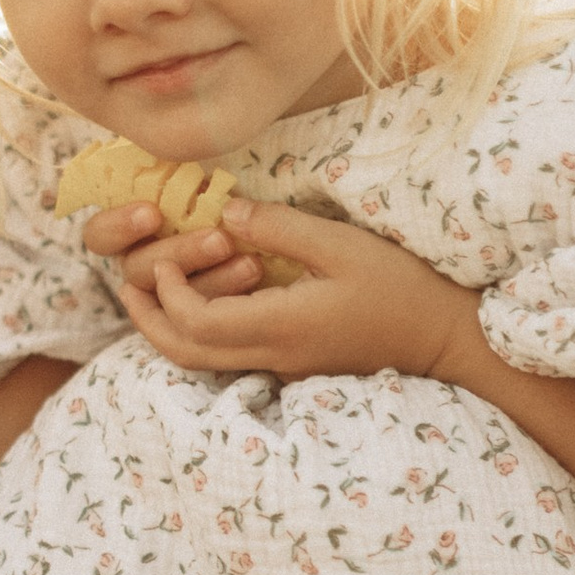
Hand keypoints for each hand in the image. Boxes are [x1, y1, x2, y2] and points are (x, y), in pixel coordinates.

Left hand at [112, 196, 478, 383]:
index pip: (198, 324)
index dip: (169, 292)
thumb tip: (225, 210)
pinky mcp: (293, 363)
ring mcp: (282, 365)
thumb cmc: (401, 287)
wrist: (444, 338)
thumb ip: (279, 228)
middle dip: (149, 320)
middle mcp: (274, 355)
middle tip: (130, 282)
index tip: (167, 256)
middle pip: (186, 356)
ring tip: (157, 287)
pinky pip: (229, 355)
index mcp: (282, 327)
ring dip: (171, 327)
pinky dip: (202, 330)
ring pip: (204, 361)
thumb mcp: (341, 245)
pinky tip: (204, 296)